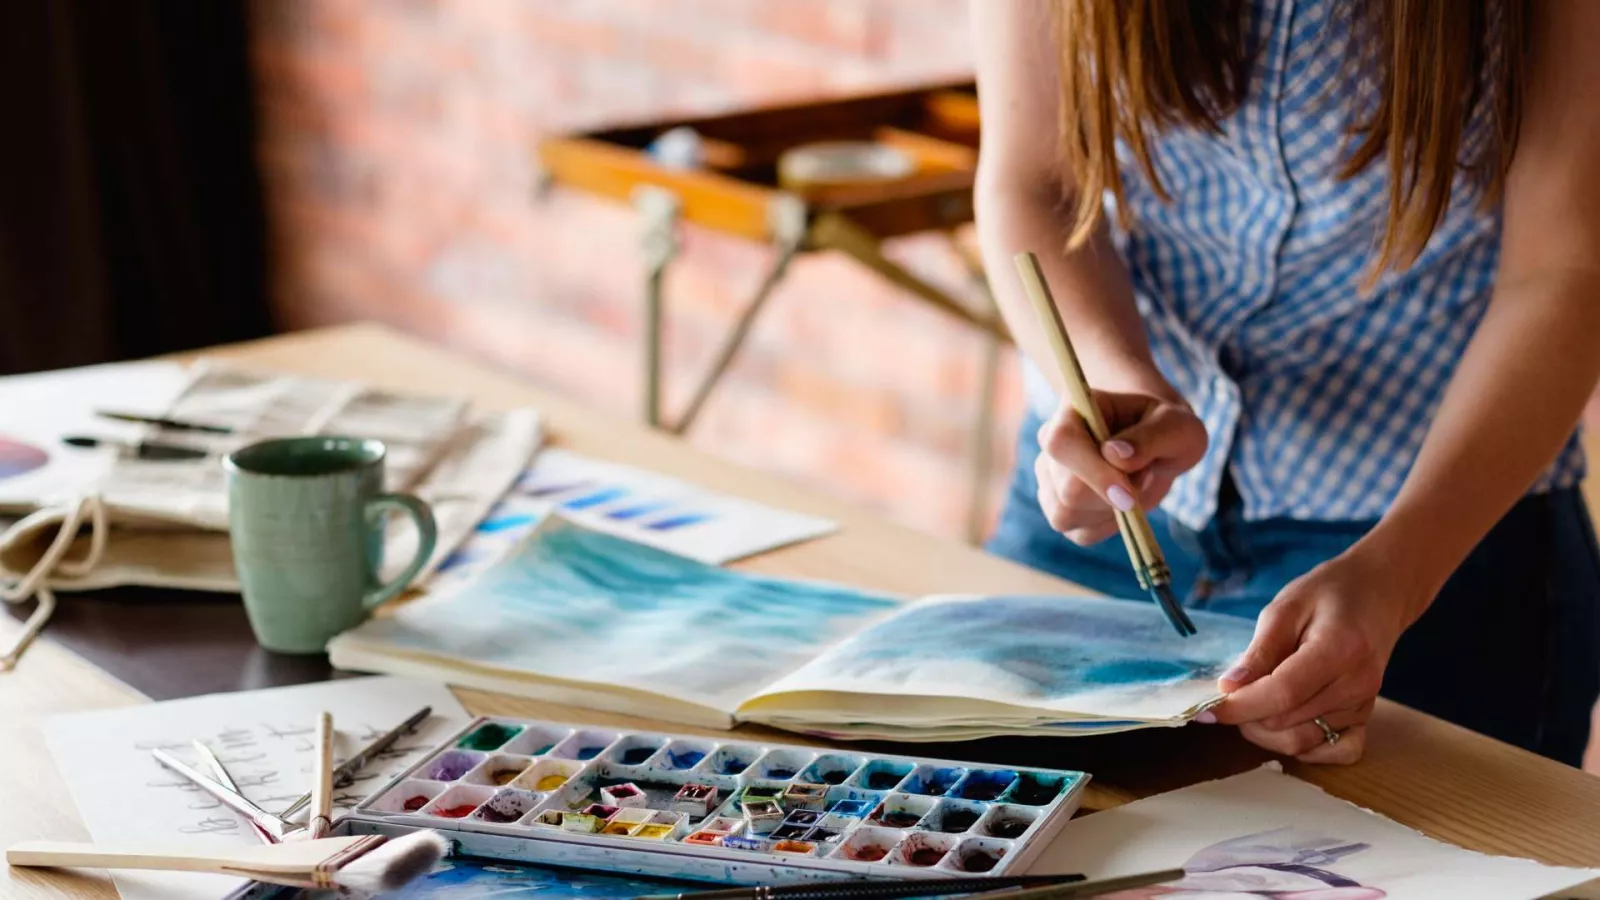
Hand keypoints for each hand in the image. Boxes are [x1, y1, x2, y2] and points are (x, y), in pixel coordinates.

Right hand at [1035, 390, 1206, 544]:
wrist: (1155, 441)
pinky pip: (1081, 533)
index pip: (1061, 443)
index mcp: (1075, 410)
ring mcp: (1050, 478)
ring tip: (1132, 486)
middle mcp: (1052, 444)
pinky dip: (1109, 526)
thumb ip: (1151, 436)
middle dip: (1113, 498)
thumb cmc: (1165, 427)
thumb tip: (1115, 456)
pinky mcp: (1060, 509)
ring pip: (1068, 515)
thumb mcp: (1178, 425)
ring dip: (1111, 512)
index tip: (1129, 496)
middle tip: (1144, 476)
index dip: (1091, 472)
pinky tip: (1122, 503)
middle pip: (1067, 490)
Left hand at [1205, 546, 1429, 763]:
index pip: (1282, 694)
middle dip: (1247, 716)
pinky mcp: (1365, 716)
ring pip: (1303, 742)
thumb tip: (1229, 689)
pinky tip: (1286, 723)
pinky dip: (1304, 748)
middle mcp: (1356, 685)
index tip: (1206, 709)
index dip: (1239, 707)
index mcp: (1339, 650)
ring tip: (1255, 701)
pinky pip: (1335, 752)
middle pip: (1287, 723)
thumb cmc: (1329, 593)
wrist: (1379, 592)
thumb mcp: (1286, 607)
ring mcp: (1364, 705)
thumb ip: (1259, 650)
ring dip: (1267, 732)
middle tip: (1232, 694)